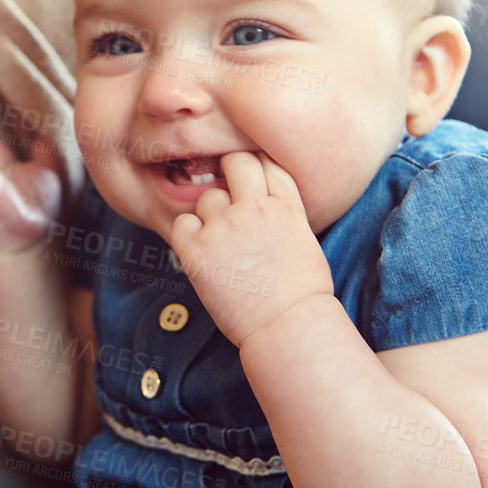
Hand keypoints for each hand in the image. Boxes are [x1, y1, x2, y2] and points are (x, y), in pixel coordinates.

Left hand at [166, 150, 333, 347]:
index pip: (267, 162)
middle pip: (235, 162)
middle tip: (230, 200)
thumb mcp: (305, 241)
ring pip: (207, 197)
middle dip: (231, 173)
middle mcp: (255, 208)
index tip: (252, 182)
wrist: (288, 326)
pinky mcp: (199, 250)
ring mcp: (225, 227)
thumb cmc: (302, 295)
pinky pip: (182, 223)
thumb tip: (267, 205)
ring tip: (221, 242)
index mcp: (287, 206)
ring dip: (210, 214)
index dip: (258, 168)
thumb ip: (285, 214)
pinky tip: (201, 250)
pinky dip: (188, 234)